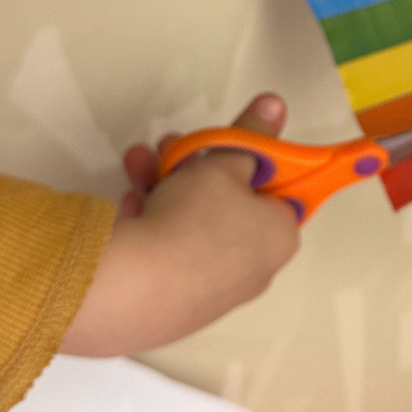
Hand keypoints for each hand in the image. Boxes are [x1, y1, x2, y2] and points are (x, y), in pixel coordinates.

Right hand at [59, 94, 298, 356]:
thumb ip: (250, 133)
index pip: (277, 193)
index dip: (251, 164)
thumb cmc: (195, 219)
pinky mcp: (178, 307)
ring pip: (194, 226)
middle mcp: (256, 269)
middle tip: (173, 147)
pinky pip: (171, 254)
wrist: (139, 289)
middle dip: (196, 169)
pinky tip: (131, 205)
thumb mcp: (224, 162)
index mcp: (280, 237)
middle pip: (230, 206)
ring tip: (139, 163)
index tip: (225, 148)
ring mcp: (215, 293)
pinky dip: (153, 225)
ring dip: (166, 186)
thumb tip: (275, 104)